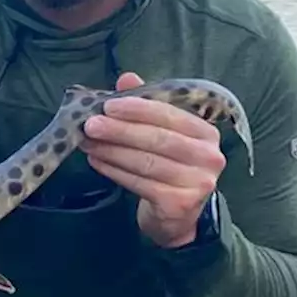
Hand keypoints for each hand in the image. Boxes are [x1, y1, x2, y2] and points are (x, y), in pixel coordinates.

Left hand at [81, 72, 225, 247]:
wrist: (178, 217)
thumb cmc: (169, 167)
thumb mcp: (163, 133)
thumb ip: (147, 106)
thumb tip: (126, 78)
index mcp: (206, 133)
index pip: (169, 115)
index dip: (137, 109)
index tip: (108, 105)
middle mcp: (209, 157)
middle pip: (157, 139)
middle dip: (120, 130)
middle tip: (90, 124)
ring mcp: (197, 183)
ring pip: (146, 162)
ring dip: (111, 150)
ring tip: (87, 143)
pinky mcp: (179, 204)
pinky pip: (140, 183)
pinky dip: (114, 171)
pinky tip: (96, 162)